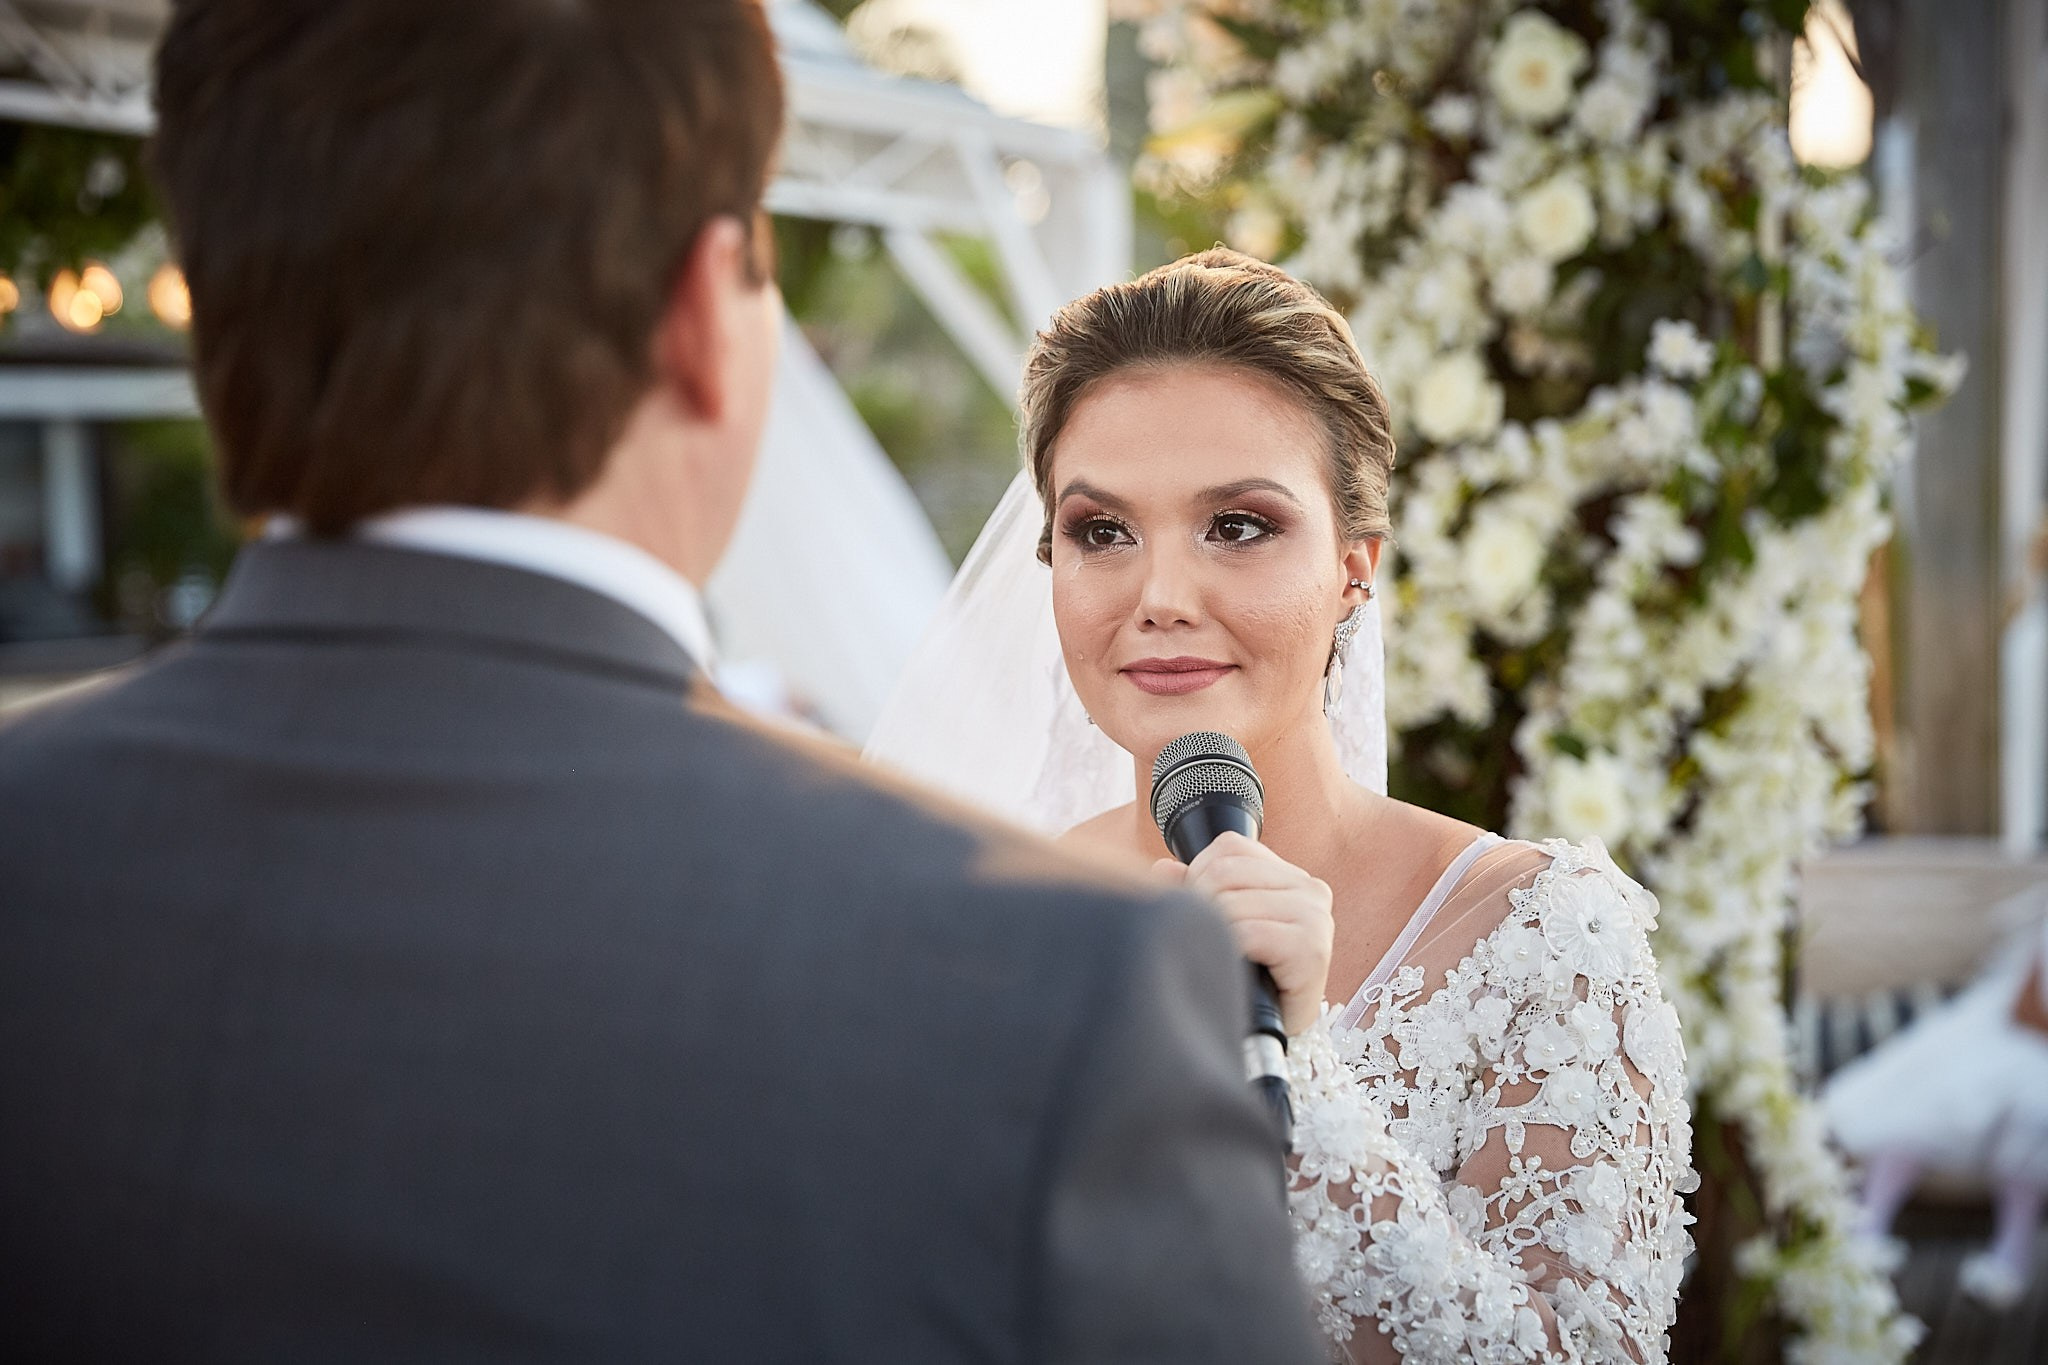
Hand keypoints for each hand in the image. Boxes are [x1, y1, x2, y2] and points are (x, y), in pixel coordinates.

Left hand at [1154, 832, 1333, 1035]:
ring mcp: (1315, 918)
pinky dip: (1232, 949)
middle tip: (1207, 939)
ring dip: (1215, 929)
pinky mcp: (1313, 950)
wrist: (1271, 1036)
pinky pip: (1249, 932)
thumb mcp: (1223, 923)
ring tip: (1221, 954)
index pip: (1230, 847)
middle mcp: (1311, 890)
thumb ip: (1195, 889)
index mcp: (1292, 877)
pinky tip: (1236, 965)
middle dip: (1201, 902)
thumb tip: (1164, 869)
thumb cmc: (1248, 978)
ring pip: (1232, 899)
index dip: (1199, 875)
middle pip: (1226, 870)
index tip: (1202, 911)